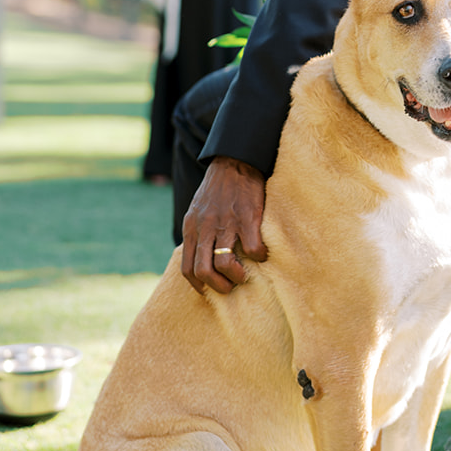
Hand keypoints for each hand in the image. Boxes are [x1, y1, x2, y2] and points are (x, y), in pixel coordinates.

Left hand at [181, 156, 267, 293]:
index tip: (208, 290)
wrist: (234, 160)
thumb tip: (201, 255)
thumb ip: (198, 231)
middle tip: (229, 286)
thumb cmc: (218, 187)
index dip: (198, 285)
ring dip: (236, 276)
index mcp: (192, 227)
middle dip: (217, 286)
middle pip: (203, 271)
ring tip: (245, 275)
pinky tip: (264, 254)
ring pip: (223, 264)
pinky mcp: (247, 217)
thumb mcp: (198, 209)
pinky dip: (260, 257)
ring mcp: (226, 223)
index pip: (187, 267)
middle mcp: (206, 227)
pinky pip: (253, 249)